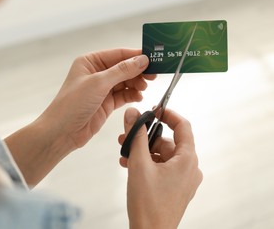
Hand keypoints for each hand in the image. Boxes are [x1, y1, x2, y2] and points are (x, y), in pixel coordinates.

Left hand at [6, 48, 154, 185]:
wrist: (62, 132)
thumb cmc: (72, 104)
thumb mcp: (98, 83)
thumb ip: (122, 71)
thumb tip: (142, 60)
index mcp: (90, 62)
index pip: (118, 54)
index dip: (136, 56)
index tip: (153, 58)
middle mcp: (96, 73)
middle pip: (124, 68)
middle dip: (139, 71)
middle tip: (153, 75)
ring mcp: (101, 89)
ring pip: (125, 82)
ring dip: (136, 84)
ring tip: (144, 87)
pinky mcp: (106, 103)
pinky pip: (124, 95)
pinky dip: (132, 95)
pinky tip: (138, 97)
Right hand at [118, 108, 202, 228]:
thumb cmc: (148, 204)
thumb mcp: (139, 163)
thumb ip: (136, 135)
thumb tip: (134, 114)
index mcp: (187, 160)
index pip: (183, 126)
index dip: (167, 114)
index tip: (153, 110)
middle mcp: (189, 169)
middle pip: (168, 142)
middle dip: (146, 137)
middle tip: (128, 134)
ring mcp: (183, 180)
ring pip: (163, 155)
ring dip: (143, 151)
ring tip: (124, 153)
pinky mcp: (175, 188)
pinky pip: (162, 168)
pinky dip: (147, 163)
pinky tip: (129, 165)